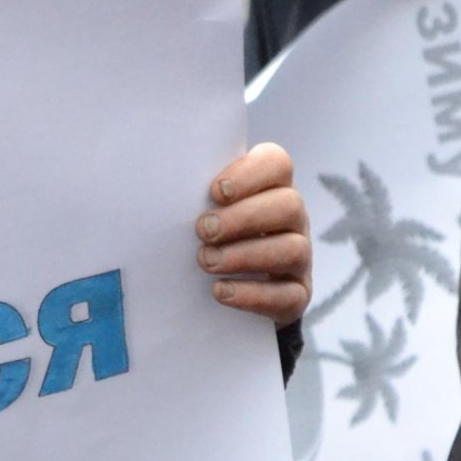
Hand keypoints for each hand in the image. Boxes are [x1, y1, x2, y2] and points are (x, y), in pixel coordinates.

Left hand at [199, 142, 310, 324]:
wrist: (232, 287)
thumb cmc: (212, 235)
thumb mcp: (206, 210)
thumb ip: (195, 195)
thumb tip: (161, 189)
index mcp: (272, 188)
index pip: (278, 164)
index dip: (249, 174)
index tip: (215, 192)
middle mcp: (293, 219)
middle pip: (288, 205)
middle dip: (243, 217)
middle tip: (203, 230)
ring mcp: (300, 258)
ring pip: (292, 249)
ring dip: (244, 255)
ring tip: (206, 261)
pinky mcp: (296, 294)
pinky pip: (288, 295)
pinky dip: (252, 294)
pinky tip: (220, 291)